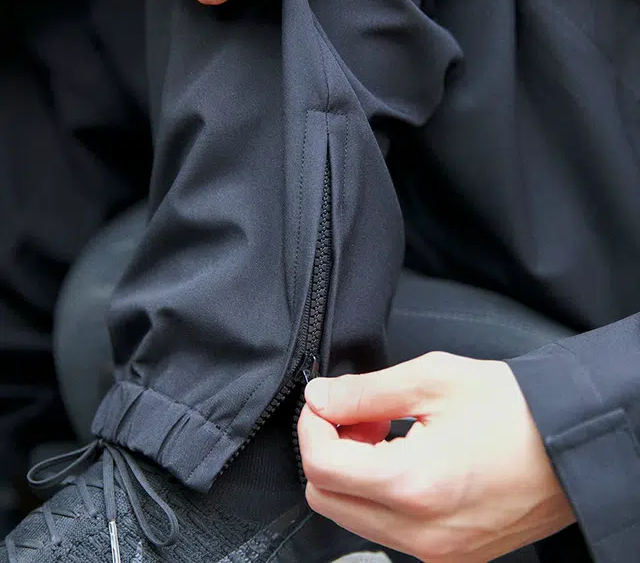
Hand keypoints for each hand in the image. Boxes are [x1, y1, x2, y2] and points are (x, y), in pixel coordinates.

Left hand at [298, 352, 575, 561]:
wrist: (571, 445)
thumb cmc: (513, 409)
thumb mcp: (433, 380)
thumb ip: (364, 391)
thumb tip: (319, 397)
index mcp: (413, 484)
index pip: (320, 466)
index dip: (312, 426)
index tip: (326, 401)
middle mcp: (419, 532)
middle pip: (327, 497)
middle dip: (329, 448)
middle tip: (361, 415)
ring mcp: (434, 550)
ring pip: (351, 516)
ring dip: (352, 470)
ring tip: (387, 432)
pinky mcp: (447, 553)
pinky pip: (385, 527)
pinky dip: (378, 491)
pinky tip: (405, 456)